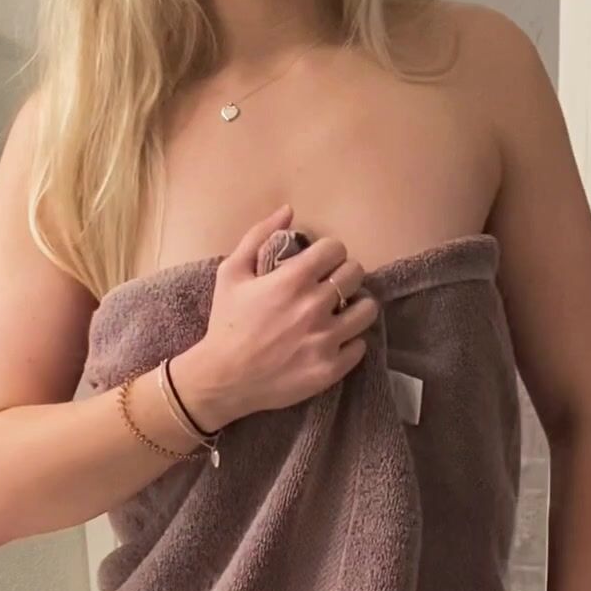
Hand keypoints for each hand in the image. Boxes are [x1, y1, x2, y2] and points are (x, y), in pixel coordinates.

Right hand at [171, 205, 380, 428]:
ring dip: (357, 307)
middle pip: (355, 275)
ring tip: (343, 311)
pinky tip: (336, 340)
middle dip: (345, 275)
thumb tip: (289, 210)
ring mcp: (325, 340)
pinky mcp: (330, 368)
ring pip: (367, 310)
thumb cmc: (226, 323)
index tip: (322, 263)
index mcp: (293, 280)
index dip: (330, 253)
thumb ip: (258, 236)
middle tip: (333, 286)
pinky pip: (360, 346)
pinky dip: (351, 341)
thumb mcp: (231, 273)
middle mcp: (314, 307)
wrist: (223, 379)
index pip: (336, 249)